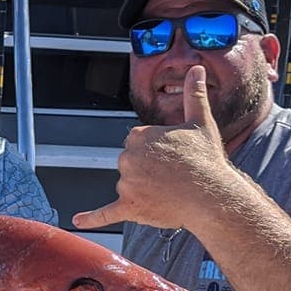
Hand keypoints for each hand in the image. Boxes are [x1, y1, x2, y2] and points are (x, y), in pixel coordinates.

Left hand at [72, 66, 233, 232]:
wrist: (212, 196)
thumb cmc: (206, 160)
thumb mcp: (200, 121)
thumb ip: (193, 95)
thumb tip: (196, 69)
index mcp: (138, 136)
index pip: (137, 142)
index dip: (157, 150)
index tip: (173, 155)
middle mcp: (127, 158)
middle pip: (130, 163)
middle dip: (148, 170)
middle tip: (173, 174)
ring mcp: (127, 183)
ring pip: (128, 185)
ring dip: (144, 190)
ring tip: (170, 191)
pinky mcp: (129, 206)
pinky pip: (106, 213)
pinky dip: (93, 218)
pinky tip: (78, 221)